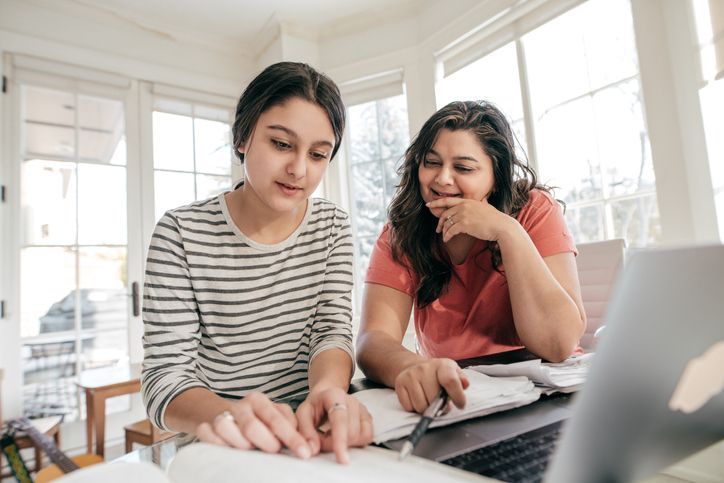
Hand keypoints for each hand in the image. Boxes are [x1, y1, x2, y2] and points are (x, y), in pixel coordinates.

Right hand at [195, 392, 311, 458]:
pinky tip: (225, 448)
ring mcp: (222, 414)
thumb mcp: (274, 417)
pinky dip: (214, 441)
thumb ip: (288, 426)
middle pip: (252, 426)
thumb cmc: (256, 420)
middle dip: (266, 442)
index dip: (292, 438)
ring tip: (249, 450)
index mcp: (260, 401)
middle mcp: (241, 406)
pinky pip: (207, 433)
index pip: (277, 420)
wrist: (221, 413)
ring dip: (239, 443)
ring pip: (226, 427)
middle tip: (275, 452)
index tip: (304, 453)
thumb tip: (306, 443)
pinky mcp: (206, 425)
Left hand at [295, 387, 372, 463]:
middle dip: (336, 444)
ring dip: (346, 444)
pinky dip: (355, 443)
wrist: (326, 395)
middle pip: (352, 432)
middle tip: (322, 440)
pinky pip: (367, 437)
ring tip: (331, 436)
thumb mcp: (302, 415)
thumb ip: (305, 432)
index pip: (340, 420)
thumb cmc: (315, 406)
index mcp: (334, 396)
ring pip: (362, 436)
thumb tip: (312, 451)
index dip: (340, 440)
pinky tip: (343, 437)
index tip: (341, 459)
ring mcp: (362, 409)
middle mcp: (352, 401)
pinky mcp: (368, 418)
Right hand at [394, 358, 468, 413]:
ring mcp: (410, 375)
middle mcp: (425, 368)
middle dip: (439, 406)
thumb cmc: (437, 374)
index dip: (457, 396)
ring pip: (421, 406)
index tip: (460, 405)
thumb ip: (461, 380)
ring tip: (428, 400)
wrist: (415, 367)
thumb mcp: (453, 373)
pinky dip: (414, 407)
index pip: (450, 381)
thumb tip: (464, 384)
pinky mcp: (400, 382)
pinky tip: (417, 398)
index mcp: (442, 365)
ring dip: (426, 408)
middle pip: (434, 398)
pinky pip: (409, 406)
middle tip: (439, 402)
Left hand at [426, 197, 510, 242]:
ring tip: (444, 236)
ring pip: (447, 223)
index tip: (428, 205)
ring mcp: (464, 214)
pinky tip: (447, 240)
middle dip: (440, 222)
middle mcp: (464, 206)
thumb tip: (484, 200)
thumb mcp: (487, 207)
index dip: (436, 202)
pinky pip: (451, 230)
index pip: (448, 200)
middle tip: (438, 229)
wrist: (501, 226)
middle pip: (445, 213)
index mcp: (468, 201)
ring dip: (444, 231)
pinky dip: (447, 236)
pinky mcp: (464, 224)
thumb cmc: (496, 219)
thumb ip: (481, 204)